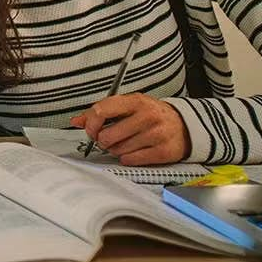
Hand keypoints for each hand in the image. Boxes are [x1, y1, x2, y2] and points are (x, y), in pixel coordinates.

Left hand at [69, 94, 188, 165]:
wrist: (185, 126)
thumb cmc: (151, 115)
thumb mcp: (128, 106)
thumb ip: (102, 112)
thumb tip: (76, 121)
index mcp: (135, 101)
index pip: (101, 111)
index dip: (91, 125)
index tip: (92, 131)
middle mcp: (147, 116)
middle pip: (107, 136)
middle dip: (104, 141)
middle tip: (110, 139)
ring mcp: (157, 134)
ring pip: (118, 150)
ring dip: (117, 150)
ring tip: (127, 143)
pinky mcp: (163, 152)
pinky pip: (131, 160)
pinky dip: (128, 158)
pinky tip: (135, 151)